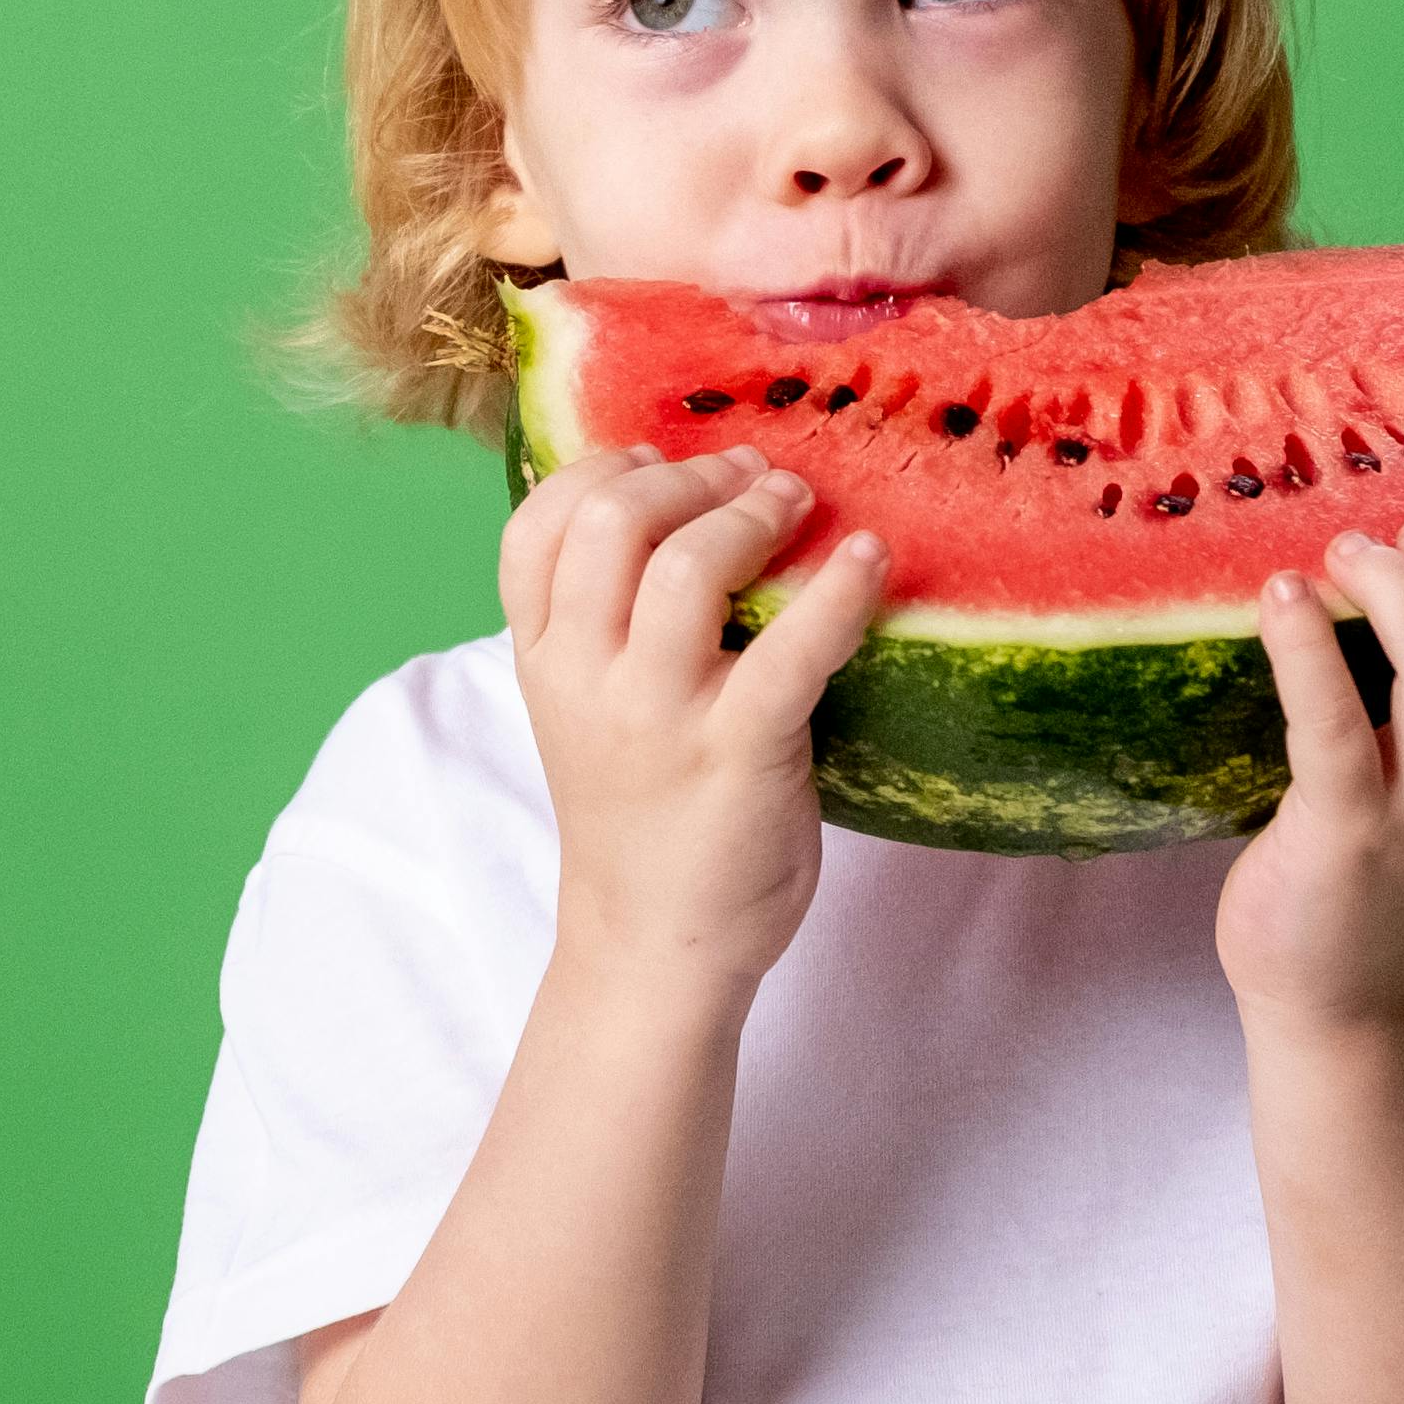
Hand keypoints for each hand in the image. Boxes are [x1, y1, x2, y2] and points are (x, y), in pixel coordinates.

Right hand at [499, 444, 890, 994]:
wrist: (656, 943)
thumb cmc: (641, 810)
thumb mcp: (587, 707)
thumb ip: (605, 621)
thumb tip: (683, 504)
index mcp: (543, 659)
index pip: (535, 527)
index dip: (600, 469)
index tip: (661, 459)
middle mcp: (586, 677)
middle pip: (608, 522)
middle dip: (690, 477)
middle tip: (752, 476)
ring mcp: (659, 716)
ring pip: (686, 567)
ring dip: (752, 514)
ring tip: (798, 504)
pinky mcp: (740, 751)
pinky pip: (792, 648)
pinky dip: (838, 588)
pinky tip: (867, 558)